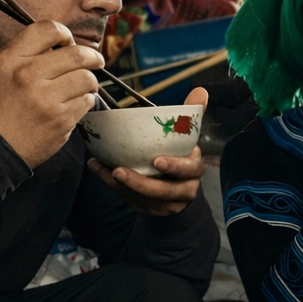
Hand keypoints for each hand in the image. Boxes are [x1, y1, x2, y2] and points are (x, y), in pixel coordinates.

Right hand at [0, 20, 103, 167]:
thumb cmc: (3, 106)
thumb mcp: (3, 70)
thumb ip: (30, 53)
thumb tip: (68, 43)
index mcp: (11, 58)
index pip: (48, 29)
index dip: (65, 34)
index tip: (70, 43)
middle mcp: (27, 74)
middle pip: (77, 54)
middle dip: (92, 57)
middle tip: (96, 61)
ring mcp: (46, 98)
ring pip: (87, 78)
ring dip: (90, 82)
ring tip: (82, 86)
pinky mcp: (61, 119)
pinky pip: (86, 101)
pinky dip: (84, 101)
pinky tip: (72, 105)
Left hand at [87, 87, 207, 215]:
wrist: (180, 188)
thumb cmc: (180, 155)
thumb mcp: (187, 136)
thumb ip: (192, 115)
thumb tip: (201, 90)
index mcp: (194, 168)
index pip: (188, 170)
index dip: (175, 167)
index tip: (157, 161)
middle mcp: (185, 189)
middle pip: (165, 192)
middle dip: (141, 183)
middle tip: (119, 171)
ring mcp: (169, 204)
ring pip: (146, 200)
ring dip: (123, 187)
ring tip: (104, 170)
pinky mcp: (153, 210)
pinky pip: (134, 202)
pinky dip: (116, 189)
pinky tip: (101, 172)